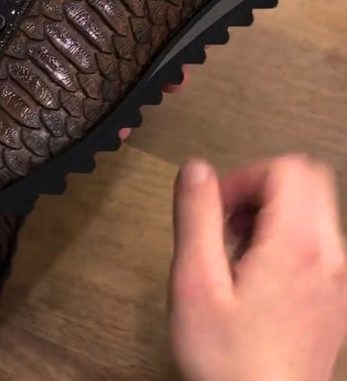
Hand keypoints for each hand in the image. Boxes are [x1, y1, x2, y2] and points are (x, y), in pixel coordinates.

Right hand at [169, 155, 346, 380]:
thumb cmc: (227, 360)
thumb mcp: (195, 283)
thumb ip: (196, 216)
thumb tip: (197, 169)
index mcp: (297, 244)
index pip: (287, 169)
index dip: (245, 176)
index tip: (216, 208)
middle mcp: (331, 255)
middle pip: (308, 180)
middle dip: (262, 188)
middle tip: (228, 223)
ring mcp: (340, 277)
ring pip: (315, 207)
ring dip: (274, 212)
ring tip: (238, 251)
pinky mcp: (338, 296)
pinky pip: (320, 238)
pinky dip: (289, 235)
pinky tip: (259, 273)